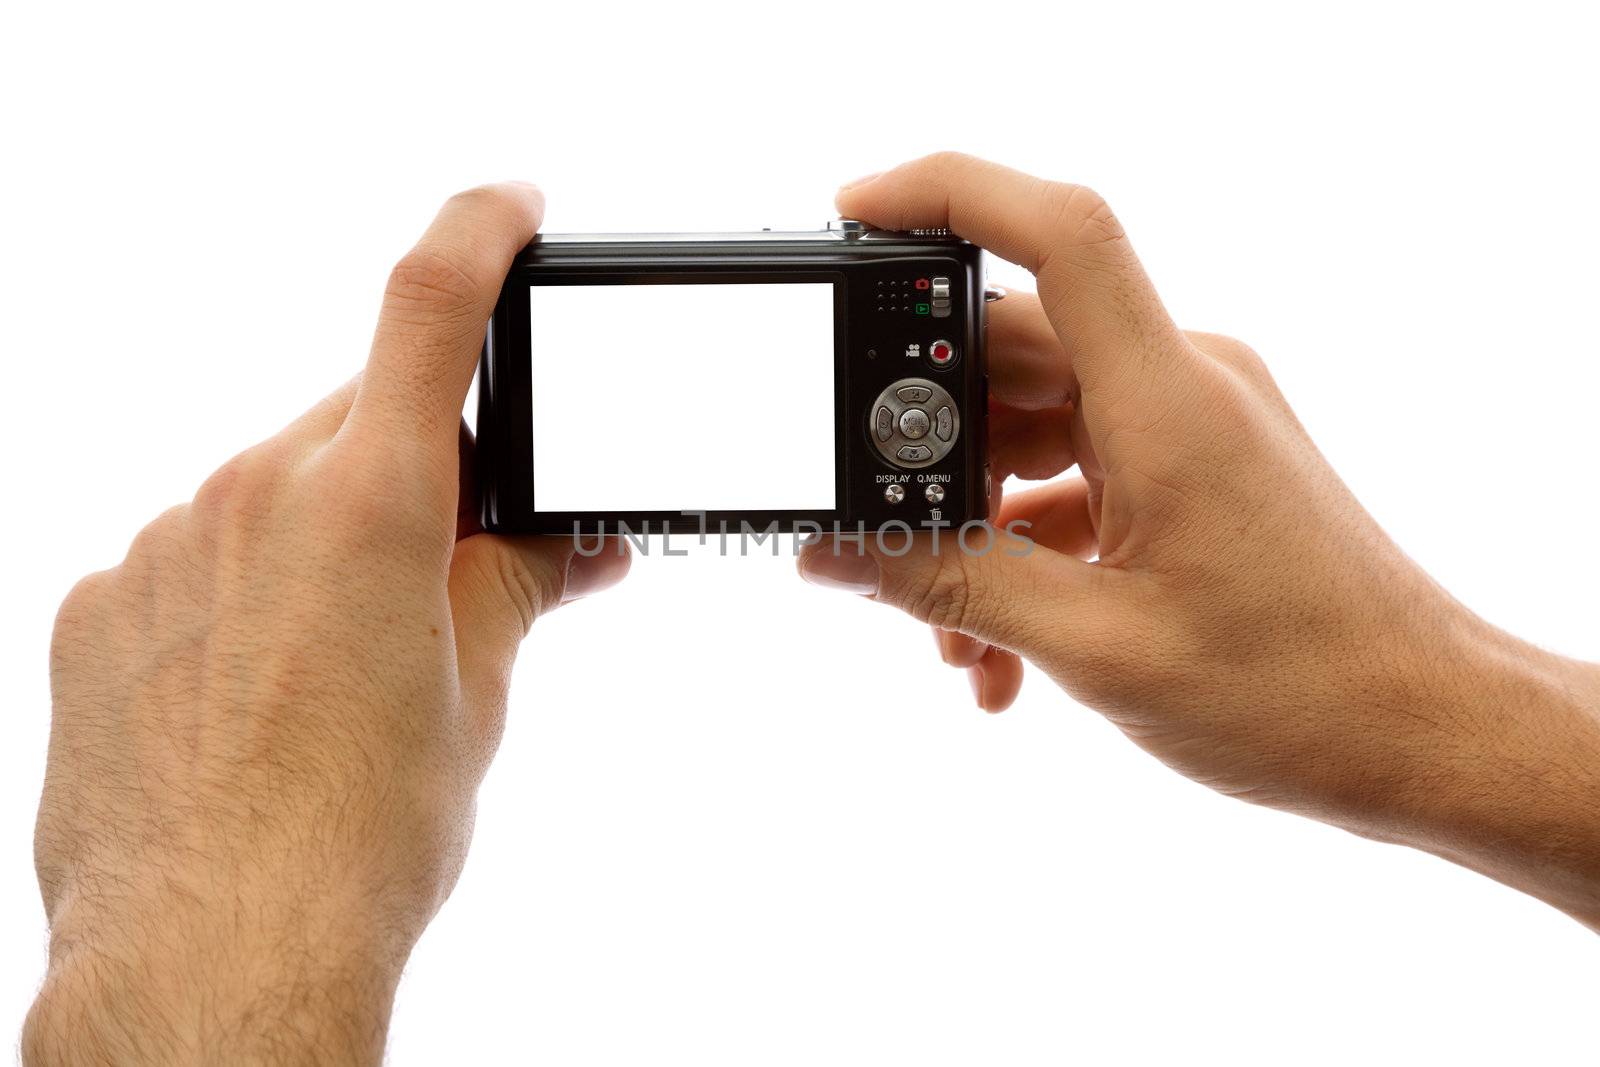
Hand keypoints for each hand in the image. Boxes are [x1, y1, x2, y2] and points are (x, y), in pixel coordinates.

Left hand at [25, 184, 628, 1062]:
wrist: (218, 949)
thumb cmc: (357, 839)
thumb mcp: (477, 697)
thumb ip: (521, 583)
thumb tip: (575, 541)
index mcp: (372, 502)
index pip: (428, 304)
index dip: (478, 230)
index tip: (508, 209)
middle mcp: (255, 494)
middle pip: (360, 424)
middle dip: (419, 473)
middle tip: (452, 572)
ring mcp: (162, 545)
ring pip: (273, 493)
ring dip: (324, 540)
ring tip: (343, 670)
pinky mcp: (100, 604)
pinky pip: (190, 558)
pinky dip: (239, 592)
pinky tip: (257, 691)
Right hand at [799, 153, 1599, 928]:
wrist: (1421, 729)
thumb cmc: (1299, 689)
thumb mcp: (1095, 645)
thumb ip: (950, 586)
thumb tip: (837, 550)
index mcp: (1167, 401)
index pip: (1059, 235)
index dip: (945, 195)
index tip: (854, 212)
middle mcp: (1181, 384)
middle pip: (1008, 354)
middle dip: (930, 454)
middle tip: (890, 544)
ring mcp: (1189, 421)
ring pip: (1031, 426)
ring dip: (975, 522)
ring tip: (960, 635)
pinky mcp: (1191, 463)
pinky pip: (1074, 472)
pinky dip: (1026, 545)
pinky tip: (1006, 646)